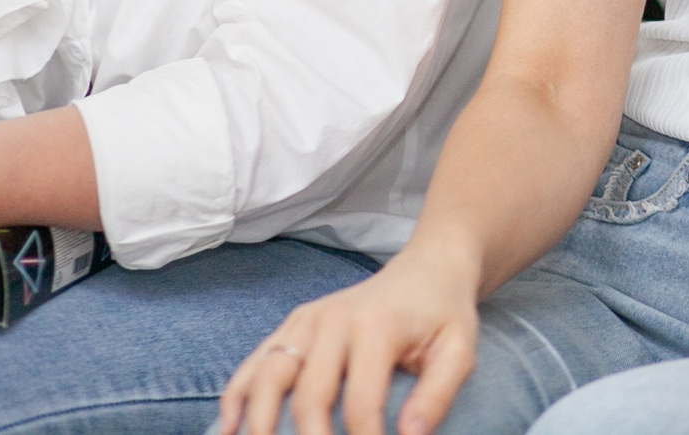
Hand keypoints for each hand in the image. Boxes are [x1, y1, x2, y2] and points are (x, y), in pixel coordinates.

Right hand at [217, 244, 480, 434]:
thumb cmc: (443, 314)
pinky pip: (256, 361)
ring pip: (269, 377)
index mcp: (377, 327)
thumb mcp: (459, 350)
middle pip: (311, 397)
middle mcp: (335, 320)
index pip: (361, 403)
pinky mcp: (294, 323)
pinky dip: (237, 395)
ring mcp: (308, 320)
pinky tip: (229, 428)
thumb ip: (438, 394)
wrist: (427, 268)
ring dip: (259, 423)